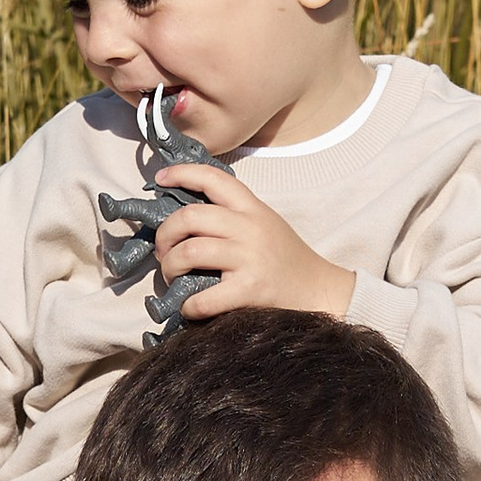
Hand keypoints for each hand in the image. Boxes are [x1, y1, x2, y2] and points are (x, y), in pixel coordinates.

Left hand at [151, 162, 356, 322]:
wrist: (320, 291)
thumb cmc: (287, 261)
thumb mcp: (265, 224)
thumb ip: (234, 216)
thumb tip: (187, 217)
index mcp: (252, 208)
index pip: (212, 178)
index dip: (181, 173)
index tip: (161, 180)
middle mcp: (249, 227)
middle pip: (190, 216)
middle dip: (165, 234)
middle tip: (163, 251)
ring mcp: (249, 258)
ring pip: (190, 251)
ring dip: (170, 267)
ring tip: (173, 277)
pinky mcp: (249, 290)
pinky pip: (203, 298)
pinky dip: (188, 305)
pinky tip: (188, 307)